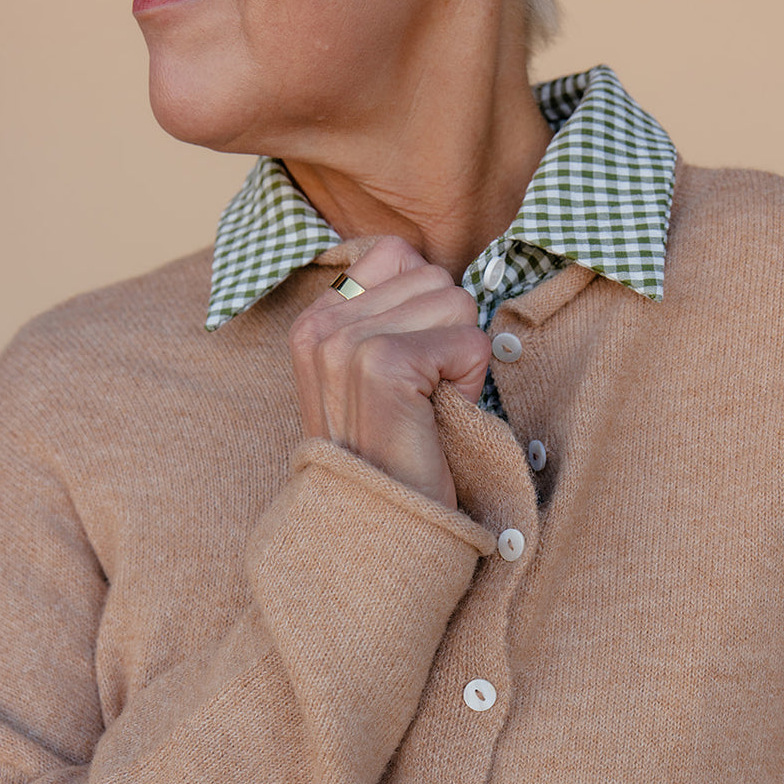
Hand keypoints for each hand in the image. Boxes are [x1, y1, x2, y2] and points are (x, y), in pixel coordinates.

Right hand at [289, 236, 491, 510]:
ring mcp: (347, 343)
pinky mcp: (383, 364)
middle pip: (433, 276)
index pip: (397, 255)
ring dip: (459, 361)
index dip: (426, 310)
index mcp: (314, 321)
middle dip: (447, 336)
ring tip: (427, 409)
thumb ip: (389, 317)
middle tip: (422, 399)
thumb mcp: (372, 378)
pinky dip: (469, 383)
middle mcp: (323, 325)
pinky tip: (437, 418)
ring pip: (455, 302)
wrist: (379, 529)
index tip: (410, 370)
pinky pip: (468, 339)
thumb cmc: (391, 458)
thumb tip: (440, 272)